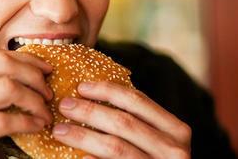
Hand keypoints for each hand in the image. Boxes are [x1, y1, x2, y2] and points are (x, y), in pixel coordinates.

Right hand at [0, 47, 53, 158]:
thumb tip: (23, 74)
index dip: (27, 59)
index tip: (46, 70)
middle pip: (3, 64)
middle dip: (34, 75)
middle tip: (48, 92)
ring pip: (8, 89)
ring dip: (35, 100)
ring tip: (45, 113)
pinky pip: (5, 121)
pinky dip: (28, 122)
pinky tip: (37, 127)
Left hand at [52, 81, 190, 158]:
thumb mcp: (159, 140)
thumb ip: (140, 122)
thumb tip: (95, 97)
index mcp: (176, 130)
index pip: (138, 101)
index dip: (107, 90)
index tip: (81, 86)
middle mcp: (173, 150)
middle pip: (123, 122)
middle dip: (90, 111)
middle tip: (65, 105)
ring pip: (115, 147)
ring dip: (83, 137)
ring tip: (60, 130)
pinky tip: (79, 157)